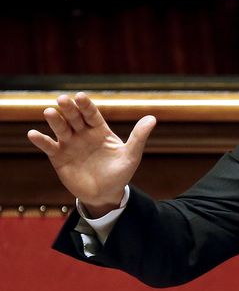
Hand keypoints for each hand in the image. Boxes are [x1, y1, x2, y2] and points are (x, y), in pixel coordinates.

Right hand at [27, 92, 155, 216]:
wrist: (105, 194)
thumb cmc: (120, 173)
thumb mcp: (131, 155)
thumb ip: (139, 137)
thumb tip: (153, 118)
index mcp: (100, 130)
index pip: (92, 114)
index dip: (86, 106)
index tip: (80, 97)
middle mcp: (83, 134)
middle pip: (75, 118)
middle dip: (69, 108)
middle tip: (62, 99)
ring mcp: (70, 144)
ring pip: (61, 129)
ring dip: (55, 120)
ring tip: (49, 112)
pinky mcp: (58, 157)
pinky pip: (48, 146)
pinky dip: (41, 140)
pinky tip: (33, 134)